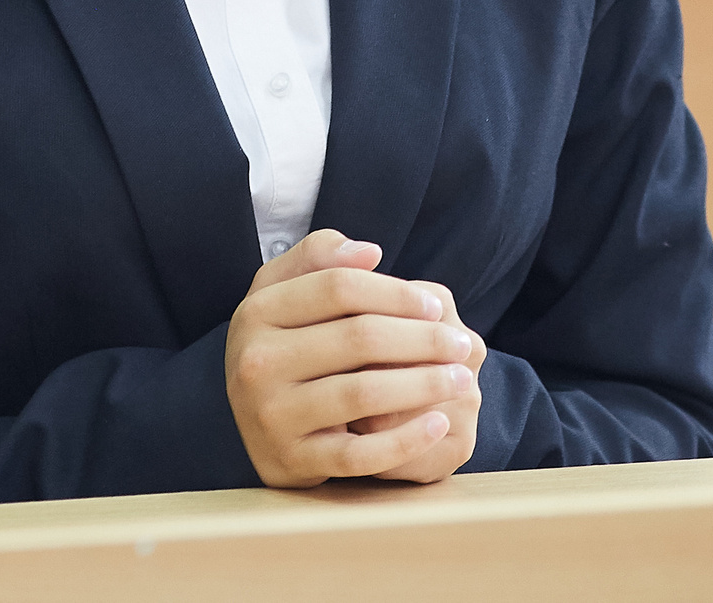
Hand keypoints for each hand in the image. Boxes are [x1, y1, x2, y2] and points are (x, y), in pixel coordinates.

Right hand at [224, 230, 482, 487]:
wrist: (249, 422)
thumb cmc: (281, 345)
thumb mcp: (282, 292)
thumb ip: (318, 257)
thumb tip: (370, 252)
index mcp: (257, 312)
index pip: (339, 287)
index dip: (394, 293)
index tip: (435, 306)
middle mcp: (257, 362)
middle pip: (358, 338)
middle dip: (422, 340)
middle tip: (462, 344)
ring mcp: (272, 414)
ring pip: (362, 394)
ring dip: (424, 385)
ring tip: (462, 380)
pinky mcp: (292, 461)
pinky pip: (359, 454)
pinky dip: (405, 440)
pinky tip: (439, 425)